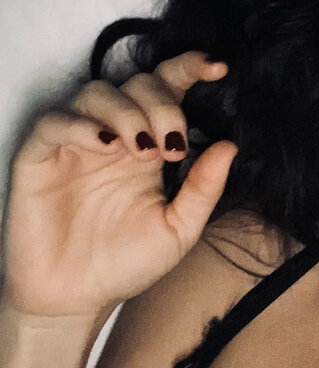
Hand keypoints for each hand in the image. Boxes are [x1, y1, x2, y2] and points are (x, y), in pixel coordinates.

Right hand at [1, 51, 237, 318]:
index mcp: (150, 143)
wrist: (76, 298)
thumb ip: (204, 188)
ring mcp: (76, 143)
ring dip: (128, 112)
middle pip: (138, 84)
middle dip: (163, 104)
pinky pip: (56, 122)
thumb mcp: (178, 229)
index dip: (190, 68)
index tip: (218, 68)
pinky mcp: (39, 157)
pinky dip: (82, 125)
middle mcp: (114, 135)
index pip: (169, 88)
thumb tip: (230, 146)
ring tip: (142, 149)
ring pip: (98, 92)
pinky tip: (105, 146)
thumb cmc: (126, 262)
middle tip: (171, 145)